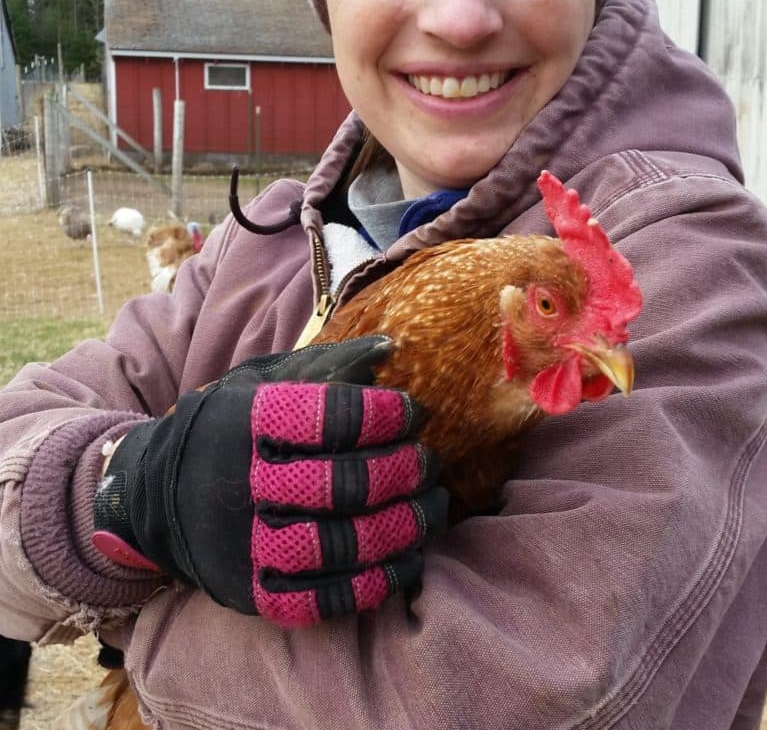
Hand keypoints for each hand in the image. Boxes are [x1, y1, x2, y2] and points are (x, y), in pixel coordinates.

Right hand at [92, 337, 447, 626]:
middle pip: (345, 484)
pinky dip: (377, 582)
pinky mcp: (252, 592)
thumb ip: (324, 366)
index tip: (413, 413)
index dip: (386, 415)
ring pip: (342, 544)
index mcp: (249, 422)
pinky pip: (325, 599)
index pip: (333, 417)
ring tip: (433, 507)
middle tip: (428, 461)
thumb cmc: (226, 427)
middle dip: (403, 471)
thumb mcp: (260, 382)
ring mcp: (246, 544)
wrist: (152, 496)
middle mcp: (245, 483)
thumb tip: (389, 347)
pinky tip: (409, 558)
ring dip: (404, 527)